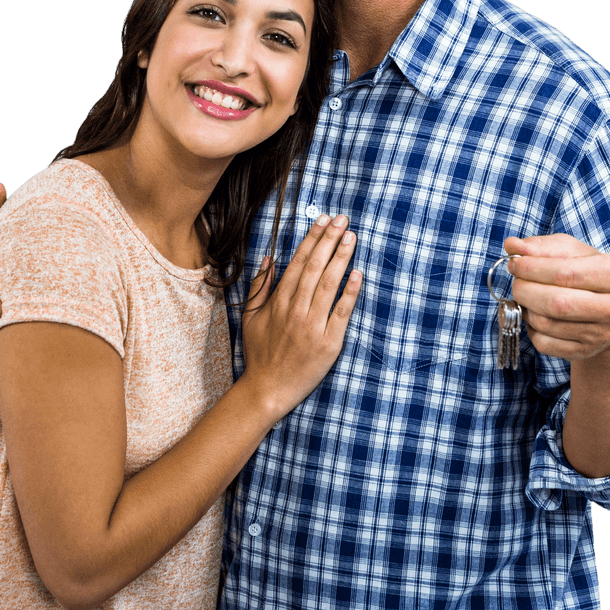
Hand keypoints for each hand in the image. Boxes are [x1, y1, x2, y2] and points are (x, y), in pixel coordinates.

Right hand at [242, 213, 362, 417]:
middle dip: (330, 240)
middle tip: (343, 219)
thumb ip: (259, 287)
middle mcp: (296, 310)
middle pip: (315, 267)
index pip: (299, 262)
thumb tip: (269, 258)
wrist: (267, 390)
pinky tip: (358, 274)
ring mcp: (313, 326)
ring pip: (329, 284)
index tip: (323, 219)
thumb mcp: (251, 318)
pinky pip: (342, 313)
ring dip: (341, 258)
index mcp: (279, 302)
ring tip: (351, 237)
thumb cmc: (260, 354)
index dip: (312, 238)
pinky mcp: (329, 343)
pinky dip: (350, 293)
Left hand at [504, 234, 609, 362]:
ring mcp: (602, 334)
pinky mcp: (585, 351)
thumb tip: (512, 245)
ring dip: (526, 308)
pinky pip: (543, 342)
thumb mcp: (571, 252)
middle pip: (556, 302)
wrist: (608, 312)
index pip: (564, 272)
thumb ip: (541, 247)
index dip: (531, 268)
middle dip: (525, 290)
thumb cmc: (586, 275)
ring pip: (546, 323)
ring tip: (527, 297)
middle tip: (517, 282)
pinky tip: (537, 316)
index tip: (514, 263)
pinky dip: (531, 328)